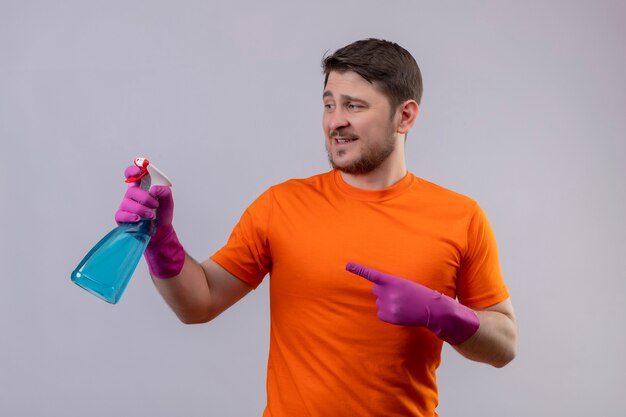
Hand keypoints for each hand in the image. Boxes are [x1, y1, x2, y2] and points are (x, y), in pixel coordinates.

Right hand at [115, 164, 184, 277]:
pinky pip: (121, 214)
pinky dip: (131, 216)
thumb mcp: (168, 201)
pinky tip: (138, 219)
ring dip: (142, 209)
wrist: (161, 232)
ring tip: (151, 216)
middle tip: (155, 205)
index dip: (133, 170)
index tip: (138, 172)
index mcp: (141, 187)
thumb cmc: (162, 214)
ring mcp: (126, 206)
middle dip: (145, 198)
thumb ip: (165, 192)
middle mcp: (131, 195)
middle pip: (132, 190)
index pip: (132, 174)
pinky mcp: (122, 217)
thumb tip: (154, 189)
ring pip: (128, 203)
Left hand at [346, 262, 479, 344]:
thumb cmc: (420, 294)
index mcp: (393, 281)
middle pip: (376, 289)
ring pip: (379, 302)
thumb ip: (390, 285)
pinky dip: (388, 313)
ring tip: (403, 304)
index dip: (359, 269)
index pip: (372, 274)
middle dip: (384, 291)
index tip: (347, 265)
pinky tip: (399, 312)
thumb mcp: (406, 284)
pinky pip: (381, 313)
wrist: (431, 309)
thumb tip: (376, 289)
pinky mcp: (387, 316)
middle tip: (399, 295)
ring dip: (387, 302)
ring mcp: (387, 305)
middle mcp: (387, 293)